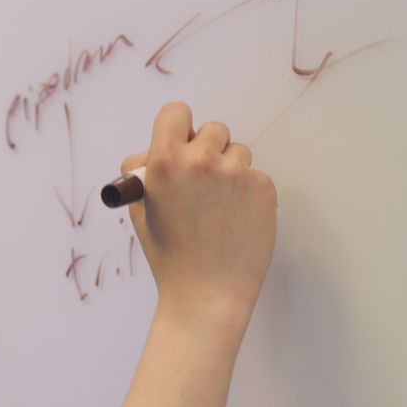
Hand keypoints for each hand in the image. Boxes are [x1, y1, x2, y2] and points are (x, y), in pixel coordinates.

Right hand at [119, 102, 277, 335]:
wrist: (207, 294)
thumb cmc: (170, 256)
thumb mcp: (142, 211)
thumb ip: (145, 173)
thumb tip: (153, 150)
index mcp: (165, 163)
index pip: (176, 112)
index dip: (177, 126)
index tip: (180, 141)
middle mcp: (201, 161)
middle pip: (213, 128)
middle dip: (207, 149)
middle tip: (202, 181)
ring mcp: (237, 173)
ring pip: (237, 151)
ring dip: (230, 169)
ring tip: (219, 207)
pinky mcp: (263, 188)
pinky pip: (255, 176)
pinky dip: (247, 192)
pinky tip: (235, 219)